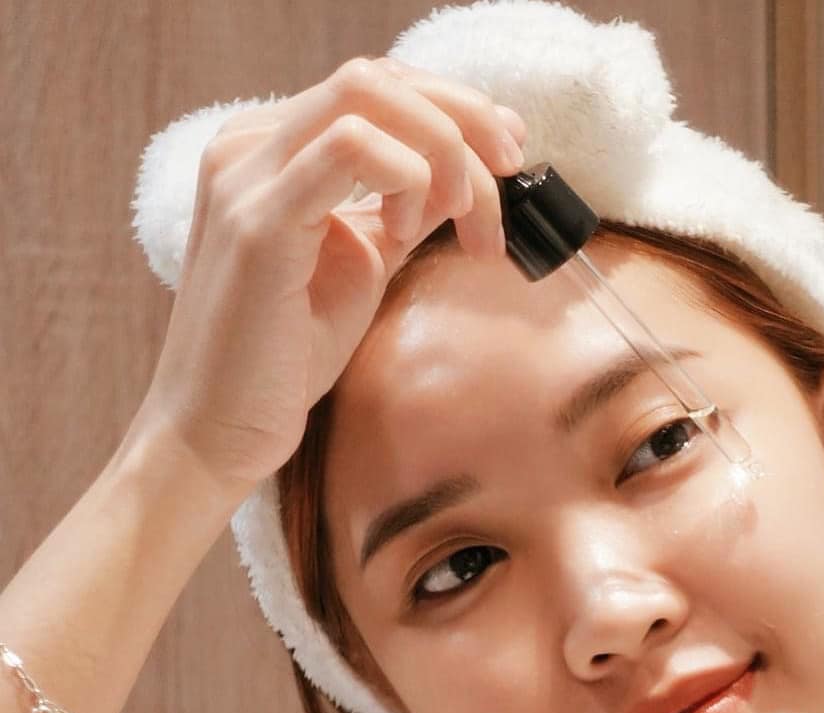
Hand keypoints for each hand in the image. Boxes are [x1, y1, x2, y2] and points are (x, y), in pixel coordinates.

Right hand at [134, 56, 526, 495]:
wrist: (220, 430)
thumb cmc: (284, 360)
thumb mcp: (362, 265)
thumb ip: (404, 211)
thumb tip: (464, 174)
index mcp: (271, 149)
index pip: (375, 88)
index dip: (455, 108)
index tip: (508, 156)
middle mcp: (249, 145)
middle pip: (377, 78)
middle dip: (464, 118)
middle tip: (509, 174)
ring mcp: (245, 176)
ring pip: (366, 96)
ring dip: (443, 150)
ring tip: (463, 220)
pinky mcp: (256, 221)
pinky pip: (348, 149)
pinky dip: (405, 178)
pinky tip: (408, 232)